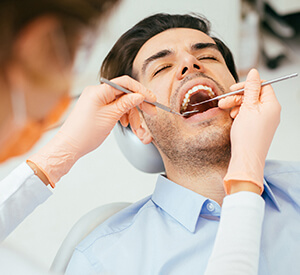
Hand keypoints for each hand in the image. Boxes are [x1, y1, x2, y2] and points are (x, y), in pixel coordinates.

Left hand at [29, 76, 155, 184]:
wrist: (70, 146)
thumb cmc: (85, 133)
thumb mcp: (110, 117)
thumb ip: (126, 104)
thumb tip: (139, 96)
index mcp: (98, 91)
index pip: (125, 83)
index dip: (141, 90)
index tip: (152, 98)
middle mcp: (97, 93)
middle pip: (124, 93)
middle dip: (139, 103)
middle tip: (151, 112)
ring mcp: (97, 100)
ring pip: (121, 103)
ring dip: (132, 114)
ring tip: (137, 127)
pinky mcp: (98, 108)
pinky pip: (115, 108)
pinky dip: (123, 115)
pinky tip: (126, 124)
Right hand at [218, 69, 280, 193]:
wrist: (246, 158)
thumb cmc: (247, 136)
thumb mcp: (248, 107)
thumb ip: (251, 88)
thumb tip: (254, 72)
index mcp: (272, 105)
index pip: (262, 86)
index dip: (247, 85)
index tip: (233, 88)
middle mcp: (271, 112)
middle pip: (254, 96)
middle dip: (237, 97)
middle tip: (224, 101)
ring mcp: (265, 120)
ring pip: (250, 105)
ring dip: (236, 105)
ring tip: (225, 110)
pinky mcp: (258, 128)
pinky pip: (249, 115)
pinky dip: (239, 114)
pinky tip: (232, 118)